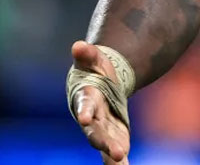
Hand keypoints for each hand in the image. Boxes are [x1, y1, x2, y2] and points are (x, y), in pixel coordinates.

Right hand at [70, 40, 131, 164]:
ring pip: (105, 144)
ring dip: (112, 153)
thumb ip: (86, 54)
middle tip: (114, 151)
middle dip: (103, 141)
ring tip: (121, 161)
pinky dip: (119, 162)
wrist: (97, 82)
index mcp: (86, 98)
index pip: (85, 105)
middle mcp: (92, 117)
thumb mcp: (91, 58)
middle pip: (96, 131)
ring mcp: (102, 128)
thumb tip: (78, 45)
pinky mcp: (113, 134)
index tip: (85, 118)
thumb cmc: (93, 70)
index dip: (85, 111)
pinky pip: (115, 150)